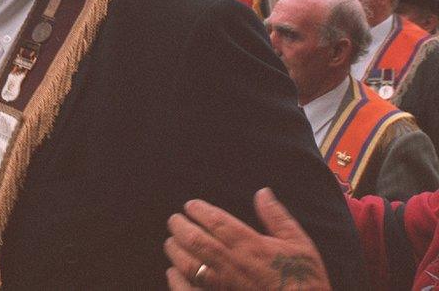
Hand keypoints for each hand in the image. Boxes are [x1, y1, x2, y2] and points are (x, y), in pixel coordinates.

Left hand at [163, 188, 329, 289]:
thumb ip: (277, 217)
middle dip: (180, 226)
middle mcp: (234, 263)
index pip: (216, 221)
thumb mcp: (298, 243)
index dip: (199, 210)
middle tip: (174, 220)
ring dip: (175, 250)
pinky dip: (176, 279)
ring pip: (189, 264)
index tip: (190, 205)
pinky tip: (173, 271)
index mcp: (251, 245)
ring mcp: (224, 284)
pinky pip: (190, 289)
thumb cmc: (303, 277)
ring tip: (171, 242)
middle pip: (196, 240)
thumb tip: (262, 192)